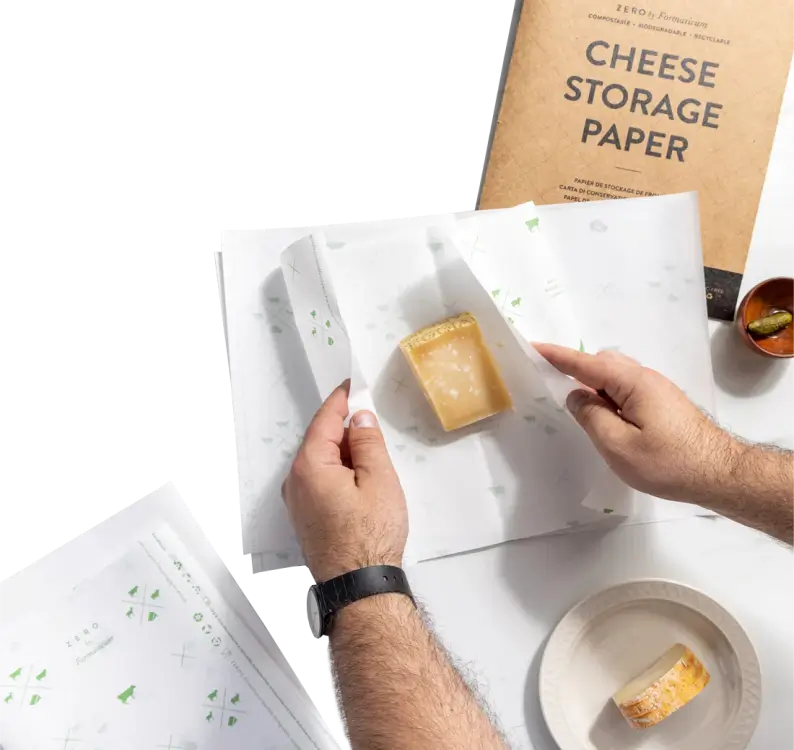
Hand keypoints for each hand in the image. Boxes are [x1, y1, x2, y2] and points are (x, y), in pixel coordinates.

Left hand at [283, 382, 407, 581]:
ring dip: (344, 453)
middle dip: (345, 429)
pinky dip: (339, 472)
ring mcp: (297, 501)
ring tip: (373, 456)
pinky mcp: (305, 517)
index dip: (341, 400)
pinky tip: (360, 480)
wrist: (359, 585)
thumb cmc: (371, 533)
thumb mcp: (378, 479)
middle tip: (371, 420)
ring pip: (321, 462)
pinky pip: (319, 481)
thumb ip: (367, 442)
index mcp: (310, 465)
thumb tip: (359, 418)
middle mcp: (295, 480)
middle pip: (320, 440)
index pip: (325, 420)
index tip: (352, 385)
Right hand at [535, 344, 741, 501]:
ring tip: (584, 414)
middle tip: (556, 389)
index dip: (559, 356)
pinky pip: (627, 390)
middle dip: (577, 370)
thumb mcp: (618, 445)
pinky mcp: (664, 403)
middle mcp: (646, 378)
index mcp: (633, 383)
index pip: (587, 363)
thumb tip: (576, 396)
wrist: (719, 474)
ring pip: (616, 378)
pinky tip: (608, 420)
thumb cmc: (668, 463)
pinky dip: (610, 397)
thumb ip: (591, 416)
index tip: (534, 346)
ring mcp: (658, 390)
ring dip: (595, 388)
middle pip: (603, 364)